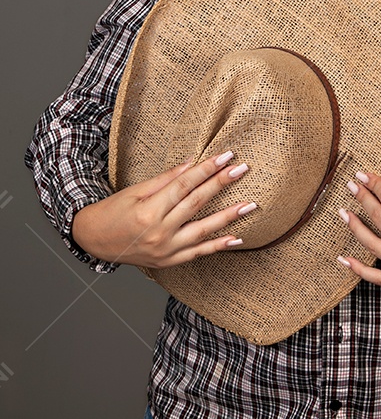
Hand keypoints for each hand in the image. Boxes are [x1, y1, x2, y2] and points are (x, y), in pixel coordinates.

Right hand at [70, 151, 255, 266]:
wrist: (93, 241)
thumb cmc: (112, 212)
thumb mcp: (135, 190)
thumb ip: (166, 179)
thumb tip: (193, 163)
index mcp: (149, 211)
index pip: (184, 185)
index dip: (206, 169)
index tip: (225, 157)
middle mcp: (159, 232)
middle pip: (197, 203)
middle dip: (221, 184)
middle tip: (242, 170)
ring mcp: (165, 250)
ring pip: (203, 231)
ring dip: (229, 217)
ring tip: (250, 205)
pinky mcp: (169, 262)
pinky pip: (199, 254)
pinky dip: (218, 246)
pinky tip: (237, 239)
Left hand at [336, 170, 380, 290]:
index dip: (374, 184)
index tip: (362, 175)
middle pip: (378, 217)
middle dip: (363, 198)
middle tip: (351, 186)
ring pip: (372, 245)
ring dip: (356, 227)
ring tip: (343, 213)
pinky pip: (378, 277)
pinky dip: (359, 269)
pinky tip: (343, 258)